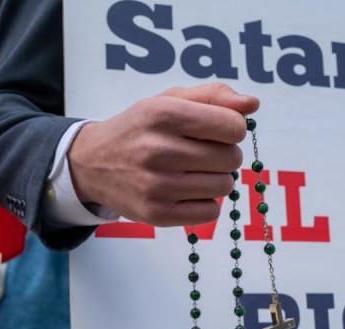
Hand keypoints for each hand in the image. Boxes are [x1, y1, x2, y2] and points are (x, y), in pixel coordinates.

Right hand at [68, 82, 259, 226]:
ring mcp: (157, 186)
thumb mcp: (169, 101)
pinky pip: (210, 212)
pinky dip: (205, 202)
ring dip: (216, 179)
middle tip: (202, 152)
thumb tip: (252, 105)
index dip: (232, 128)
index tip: (216, 130)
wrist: (92, 163)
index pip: (234, 127)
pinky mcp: (157, 214)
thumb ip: (213, 97)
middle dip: (224, 154)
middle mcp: (158, 150)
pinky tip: (187, 191)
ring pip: (225, 186)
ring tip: (193, 172)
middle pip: (231, 158)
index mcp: (164, 114)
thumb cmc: (140, 128)